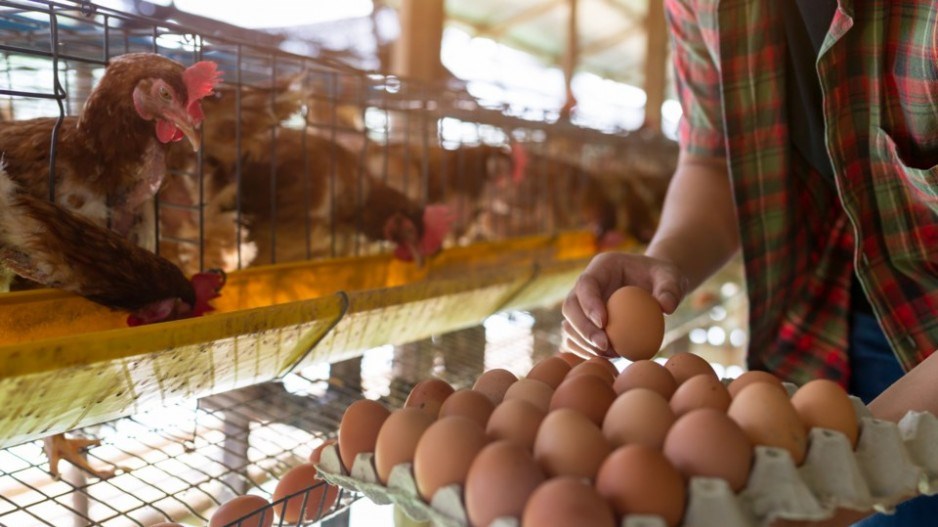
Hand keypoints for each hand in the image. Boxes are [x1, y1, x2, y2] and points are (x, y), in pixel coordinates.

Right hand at [561, 252, 688, 358]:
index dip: (589, 303)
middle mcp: (586, 286)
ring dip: (584, 344)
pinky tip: (607, 359)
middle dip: (583, 329)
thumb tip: (666, 308)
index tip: (604, 322)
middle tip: (605, 346)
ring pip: (569, 326)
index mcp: (601, 268)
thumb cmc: (662, 279)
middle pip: (570, 307)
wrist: (656, 287)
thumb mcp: (671, 278)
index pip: (586, 284)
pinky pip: (576, 340)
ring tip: (612, 354)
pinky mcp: (585, 324)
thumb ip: (670, 289)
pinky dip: (586, 352)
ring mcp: (582, 306)